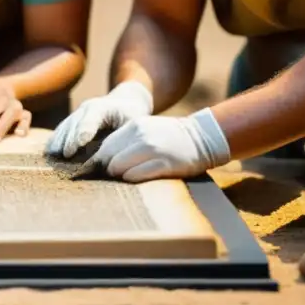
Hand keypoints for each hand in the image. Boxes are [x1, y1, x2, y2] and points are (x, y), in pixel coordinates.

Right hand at [46, 80, 153, 158]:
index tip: (77, 145)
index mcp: (103, 107)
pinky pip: (61, 129)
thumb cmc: (133, 115)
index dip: (84, 131)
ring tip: (53, 156)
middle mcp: (86, 108)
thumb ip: (124, 137)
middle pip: (74, 123)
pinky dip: (55, 140)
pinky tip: (49, 152)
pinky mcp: (73, 120)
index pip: (91, 118)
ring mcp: (77, 113)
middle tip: (65, 156)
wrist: (125, 101)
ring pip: (65, 126)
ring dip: (59, 141)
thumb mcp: (134, 123)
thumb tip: (114, 156)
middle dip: (69, 140)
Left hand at [86, 108, 230, 181]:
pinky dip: (132, 179)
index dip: (101, 160)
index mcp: (134, 125)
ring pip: (120, 168)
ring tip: (127, 178)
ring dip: (120, 176)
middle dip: (108, 170)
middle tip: (113, 177)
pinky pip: (136, 176)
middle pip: (109, 158)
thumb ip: (126, 140)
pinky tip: (138, 179)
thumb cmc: (170, 137)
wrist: (202, 138)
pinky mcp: (164, 164)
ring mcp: (153, 149)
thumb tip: (103, 158)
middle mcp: (141, 135)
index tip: (101, 169)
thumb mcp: (146, 129)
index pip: (106, 145)